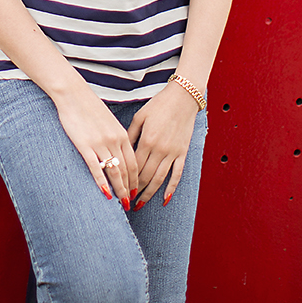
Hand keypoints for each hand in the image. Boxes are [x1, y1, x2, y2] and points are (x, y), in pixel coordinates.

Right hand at [54, 87, 138, 206]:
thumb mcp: (109, 121)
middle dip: (129, 188)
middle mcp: (114, 140)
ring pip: (114, 172)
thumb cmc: (90, 107)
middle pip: (126, 170)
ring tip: (121, 203)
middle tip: (130, 202)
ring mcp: (100, 143)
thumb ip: (116, 136)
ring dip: (119, 189)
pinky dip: (102, 182)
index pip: (133, 162)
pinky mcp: (86, 145)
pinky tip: (105, 193)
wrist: (73, 94)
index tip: (136, 190)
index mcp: (121, 134)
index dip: (136, 178)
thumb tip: (119, 152)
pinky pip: (96, 168)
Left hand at [126, 83, 197, 208]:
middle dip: (135, 191)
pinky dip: (171, 188)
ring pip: (159, 179)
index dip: (126, 179)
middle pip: (145, 176)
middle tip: (126, 202)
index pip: (134, 166)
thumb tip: (122, 152)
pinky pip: (177, 174)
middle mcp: (160, 150)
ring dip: (149, 194)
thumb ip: (130, 135)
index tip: (118, 188)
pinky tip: (164, 199)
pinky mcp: (182, 153)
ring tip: (140, 205)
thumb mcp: (140, 116)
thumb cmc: (158, 105)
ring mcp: (173, 153)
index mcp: (147, 140)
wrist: (182, 98)